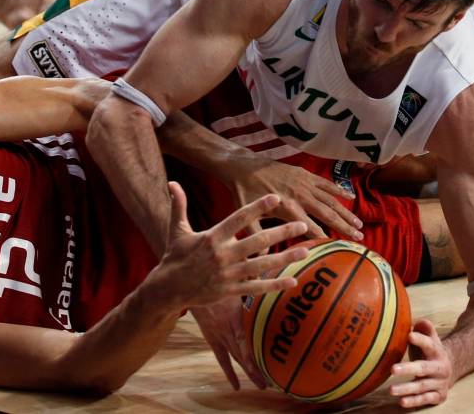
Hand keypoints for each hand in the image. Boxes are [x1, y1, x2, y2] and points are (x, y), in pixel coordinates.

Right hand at [162, 182, 308, 387]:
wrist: (168, 289)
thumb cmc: (174, 257)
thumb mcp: (176, 229)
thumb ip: (178, 205)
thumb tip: (172, 182)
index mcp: (212, 237)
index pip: (239, 218)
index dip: (258, 207)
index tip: (276, 198)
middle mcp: (223, 255)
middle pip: (258, 241)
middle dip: (282, 232)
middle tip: (302, 224)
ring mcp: (228, 274)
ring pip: (262, 264)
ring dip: (285, 257)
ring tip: (305, 250)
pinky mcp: (230, 291)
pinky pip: (257, 287)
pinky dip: (275, 285)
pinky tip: (292, 281)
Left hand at [225, 158, 363, 240]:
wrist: (243, 166)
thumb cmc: (244, 192)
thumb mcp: (247, 215)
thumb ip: (255, 235)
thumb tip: (261, 256)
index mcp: (287, 208)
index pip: (310, 227)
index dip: (324, 237)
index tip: (337, 247)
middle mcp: (300, 196)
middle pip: (327, 214)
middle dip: (343, 226)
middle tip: (359, 238)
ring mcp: (304, 184)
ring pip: (330, 200)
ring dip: (345, 211)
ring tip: (359, 223)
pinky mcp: (304, 174)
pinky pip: (325, 183)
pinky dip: (338, 190)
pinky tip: (350, 197)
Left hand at [389, 319, 454, 407]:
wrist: (450, 369)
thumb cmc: (430, 351)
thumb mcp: (431, 338)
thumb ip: (425, 329)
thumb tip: (419, 321)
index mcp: (436, 351)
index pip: (429, 344)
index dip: (420, 340)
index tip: (409, 336)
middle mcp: (440, 367)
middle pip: (423, 368)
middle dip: (408, 369)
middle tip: (392, 369)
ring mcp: (439, 383)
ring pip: (422, 386)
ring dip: (406, 388)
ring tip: (390, 390)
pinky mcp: (438, 395)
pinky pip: (425, 399)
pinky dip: (414, 401)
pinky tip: (401, 402)